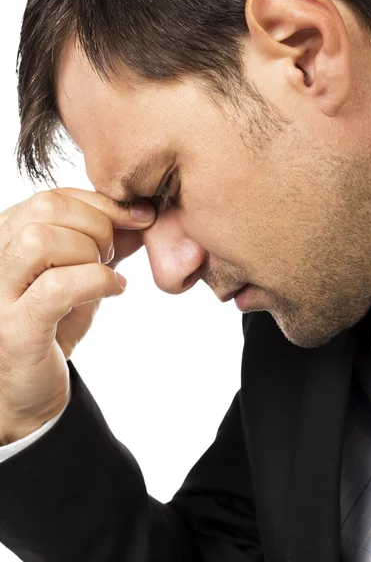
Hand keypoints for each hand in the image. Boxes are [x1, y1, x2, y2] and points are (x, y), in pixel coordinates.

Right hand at [0, 187, 155, 442]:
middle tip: (113, 254)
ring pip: (41, 241)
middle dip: (97, 225)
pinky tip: (114, 289)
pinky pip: (57, 287)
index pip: (51, 196)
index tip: (138, 217)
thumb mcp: (81, 275)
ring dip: (90, 253)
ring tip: (106, 273)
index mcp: (3, 239)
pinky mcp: (12, 329)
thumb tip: (141, 213)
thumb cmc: (52, 327)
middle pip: (46, 208)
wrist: (26, 389)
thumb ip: (104, 243)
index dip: (101, 202)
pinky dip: (96, 281)